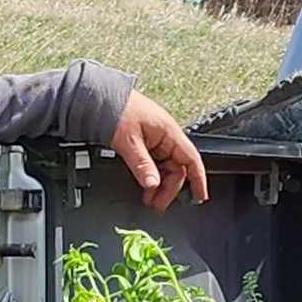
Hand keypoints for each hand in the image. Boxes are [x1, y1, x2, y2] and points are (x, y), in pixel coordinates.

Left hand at [111, 90, 208, 212]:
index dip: (199, 179)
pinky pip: (154, 163)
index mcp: (169, 133)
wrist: (100, 97)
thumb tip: (152, 184)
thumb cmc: (117, 109)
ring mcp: (156, 140)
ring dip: (158, 185)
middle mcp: (166, 137)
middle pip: (176, 169)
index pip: (191, 160)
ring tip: (148, 198)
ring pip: (164, 168)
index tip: (200, 197)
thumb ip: (142, 164)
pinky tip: (143, 185)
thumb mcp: (129, 141)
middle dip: (168, 189)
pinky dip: (150, 176)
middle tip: (156, 205)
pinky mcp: (146, 142)